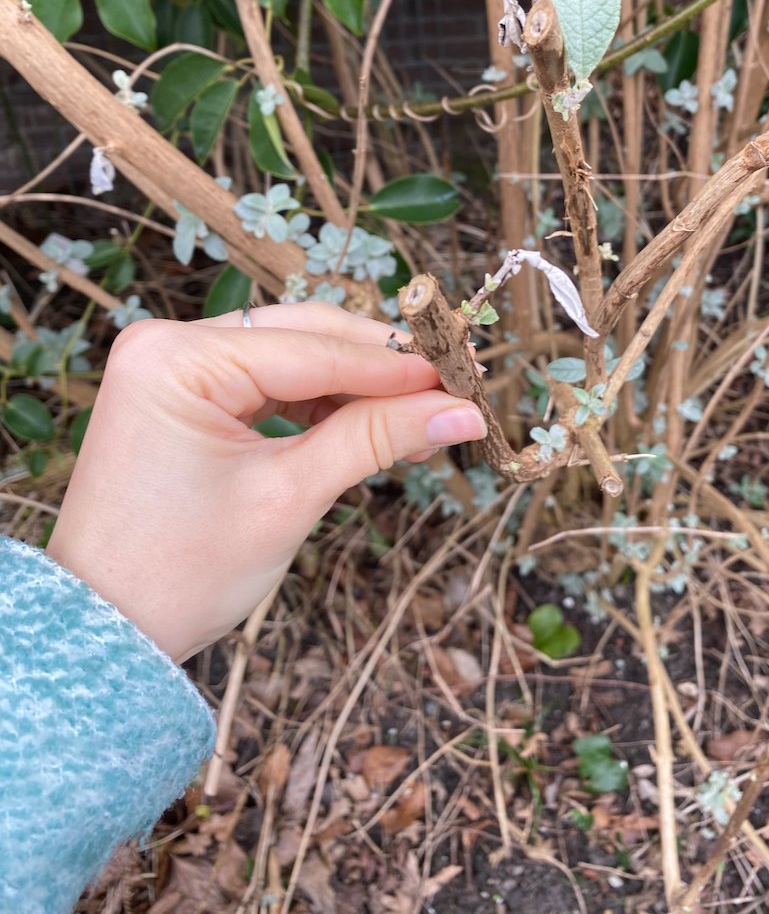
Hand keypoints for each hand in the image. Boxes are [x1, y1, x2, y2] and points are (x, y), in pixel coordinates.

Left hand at [46, 304, 486, 660]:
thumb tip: (462, 413)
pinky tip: (367, 422)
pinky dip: (317, 402)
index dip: (395, 368)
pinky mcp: (181, 392)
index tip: (464, 379)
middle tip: (452, 390)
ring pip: (290, 355)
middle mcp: (167, 342)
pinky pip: (265, 381)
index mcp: (176, 357)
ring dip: (354, 384)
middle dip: (379, 368)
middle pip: (302, 336)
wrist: (105, 631)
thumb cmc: (181, 572)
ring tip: (421, 415)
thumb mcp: (288, 497)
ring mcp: (170, 365)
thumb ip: (375, 440)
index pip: (311, 349)